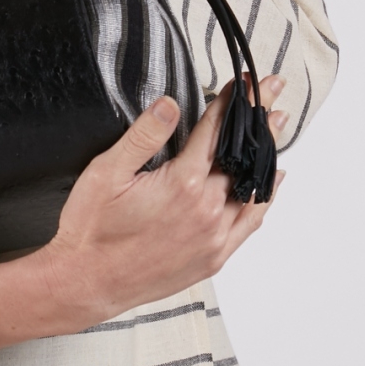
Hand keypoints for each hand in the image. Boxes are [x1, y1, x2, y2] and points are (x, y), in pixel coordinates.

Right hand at [39, 77, 288, 326]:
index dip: (232, 101)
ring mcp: (214, 236)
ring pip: (252, 186)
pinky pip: (250, 222)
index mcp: (183, 183)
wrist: (86, 284)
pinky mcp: (213, 258)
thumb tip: (170, 104)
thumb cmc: (91, 230)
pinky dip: (265, 198)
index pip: (216, 131)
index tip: (247, 81)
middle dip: (257, 117)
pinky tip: (272, 181)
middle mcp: (206, 210)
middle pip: (241, 153)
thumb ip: (143, 136)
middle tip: (272, 88)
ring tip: (278, 123)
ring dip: (265, 151)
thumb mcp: (106, 172)